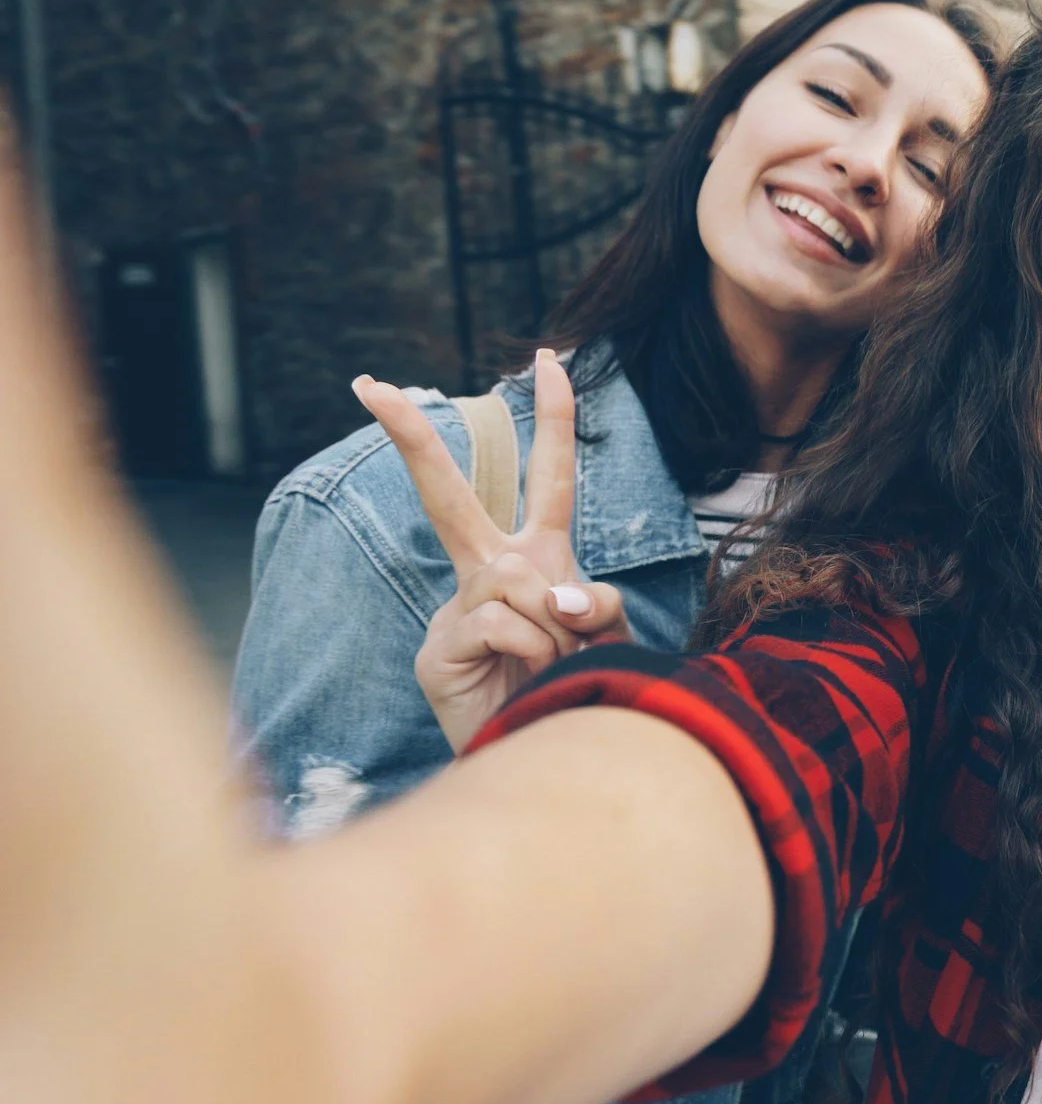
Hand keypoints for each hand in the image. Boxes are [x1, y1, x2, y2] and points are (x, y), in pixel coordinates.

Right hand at [354, 350, 629, 751]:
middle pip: (453, 492)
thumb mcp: (606, 633)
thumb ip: (597, 605)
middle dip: (412, 437)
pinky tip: (524, 675)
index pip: (548, 475)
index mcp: (536, 554)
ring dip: (557, 627)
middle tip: (374, 384)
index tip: (552, 357)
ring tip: (556, 662)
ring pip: (514, 581)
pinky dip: (534, 651)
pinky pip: (504, 626)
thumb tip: (558, 600)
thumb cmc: (575, 682)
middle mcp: (492, 570)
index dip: (555, 417)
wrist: (543, 746)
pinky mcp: (439, 651)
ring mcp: (458, 609)